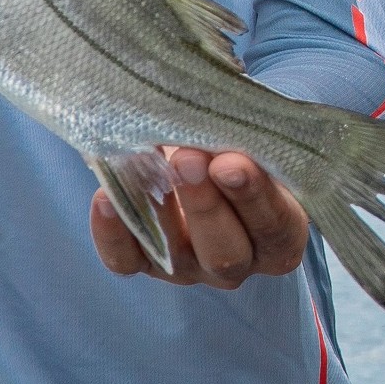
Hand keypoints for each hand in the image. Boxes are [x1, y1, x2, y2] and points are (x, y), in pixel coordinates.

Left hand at [89, 147, 311, 288]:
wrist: (201, 152)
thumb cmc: (236, 145)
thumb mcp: (251, 140)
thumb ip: (243, 137)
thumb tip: (214, 114)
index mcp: (278, 236)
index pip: (273, 226)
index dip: (253, 197)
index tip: (232, 162)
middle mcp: (237, 261)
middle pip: (225, 252)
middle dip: (204, 204)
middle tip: (188, 159)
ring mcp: (188, 269)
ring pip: (175, 257)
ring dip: (160, 209)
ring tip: (146, 162)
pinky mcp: (145, 263)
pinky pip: (125, 260)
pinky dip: (113, 231)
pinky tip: (105, 198)